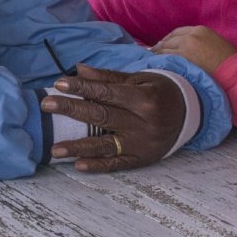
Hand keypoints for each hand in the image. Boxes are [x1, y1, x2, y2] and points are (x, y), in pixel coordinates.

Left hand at [42, 64, 183, 173]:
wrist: (190, 113)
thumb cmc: (160, 92)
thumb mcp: (140, 80)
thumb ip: (110, 77)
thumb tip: (80, 70)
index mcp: (144, 99)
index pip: (106, 92)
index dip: (82, 88)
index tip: (59, 83)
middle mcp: (144, 123)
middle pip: (101, 116)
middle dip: (72, 110)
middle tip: (47, 105)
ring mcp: (143, 144)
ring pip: (105, 145)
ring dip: (78, 147)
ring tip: (54, 149)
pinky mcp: (143, 159)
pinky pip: (117, 164)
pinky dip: (98, 166)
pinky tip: (78, 166)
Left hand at [151, 26, 236, 75]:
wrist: (233, 71)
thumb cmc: (229, 61)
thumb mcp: (215, 43)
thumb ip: (201, 42)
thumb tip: (189, 48)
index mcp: (200, 30)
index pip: (178, 32)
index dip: (169, 38)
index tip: (164, 44)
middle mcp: (191, 35)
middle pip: (170, 39)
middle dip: (161, 45)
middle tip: (154, 52)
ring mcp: (186, 47)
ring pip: (165, 48)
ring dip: (157, 53)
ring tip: (152, 59)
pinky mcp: (182, 60)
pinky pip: (166, 58)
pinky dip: (159, 60)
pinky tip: (156, 64)